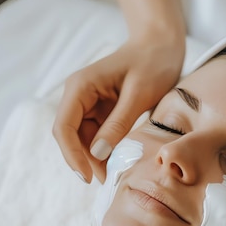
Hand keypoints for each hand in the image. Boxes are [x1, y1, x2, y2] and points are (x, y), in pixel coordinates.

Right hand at [53, 34, 184, 181]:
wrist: (161, 44)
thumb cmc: (153, 62)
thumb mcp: (139, 94)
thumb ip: (118, 123)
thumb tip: (98, 154)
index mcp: (80, 86)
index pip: (63, 127)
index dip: (72, 155)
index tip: (88, 177)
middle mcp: (78, 96)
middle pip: (70, 137)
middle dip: (85, 161)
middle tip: (108, 181)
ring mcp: (88, 104)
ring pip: (83, 140)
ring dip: (96, 159)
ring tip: (116, 175)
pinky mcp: (100, 111)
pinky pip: (97, 136)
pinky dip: (106, 151)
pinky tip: (120, 162)